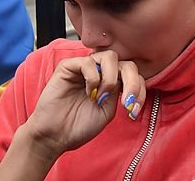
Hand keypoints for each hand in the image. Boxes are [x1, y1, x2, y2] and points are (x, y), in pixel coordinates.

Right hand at [17, 51, 146, 163]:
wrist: (55, 136)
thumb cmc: (78, 126)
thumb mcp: (107, 111)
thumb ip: (118, 93)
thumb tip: (125, 80)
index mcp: (111, 82)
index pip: (133, 74)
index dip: (139, 89)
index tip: (134, 110)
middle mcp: (100, 72)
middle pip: (126, 62)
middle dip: (132, 82)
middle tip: (127, 103)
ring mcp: (85, 67)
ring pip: (109, 56)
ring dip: (111, 78)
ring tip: (102, 97)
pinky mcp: (69, 66)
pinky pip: (88, 62)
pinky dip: (93, 78)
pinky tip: (88, 93)